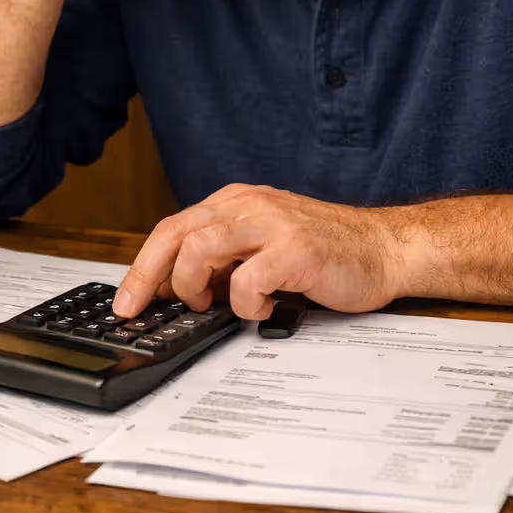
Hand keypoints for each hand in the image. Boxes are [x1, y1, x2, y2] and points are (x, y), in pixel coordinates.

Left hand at [112, 183, 408, 320]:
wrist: (385, 248)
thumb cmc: (327, 252)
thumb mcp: (266, 242)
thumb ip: (227, 256)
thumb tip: (180, 289)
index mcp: (238, 202)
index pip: (173, 227)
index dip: (143, 265)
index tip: (128, 300)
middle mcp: (250, 206)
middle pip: (176, 234)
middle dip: (147, 276)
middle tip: (139, 310)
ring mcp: (273, 225)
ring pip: (200, 249)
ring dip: (194, 285)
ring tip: (213, 304)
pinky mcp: (295, 250)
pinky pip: (247, 281)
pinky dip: (245, 304)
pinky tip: (263, 308)